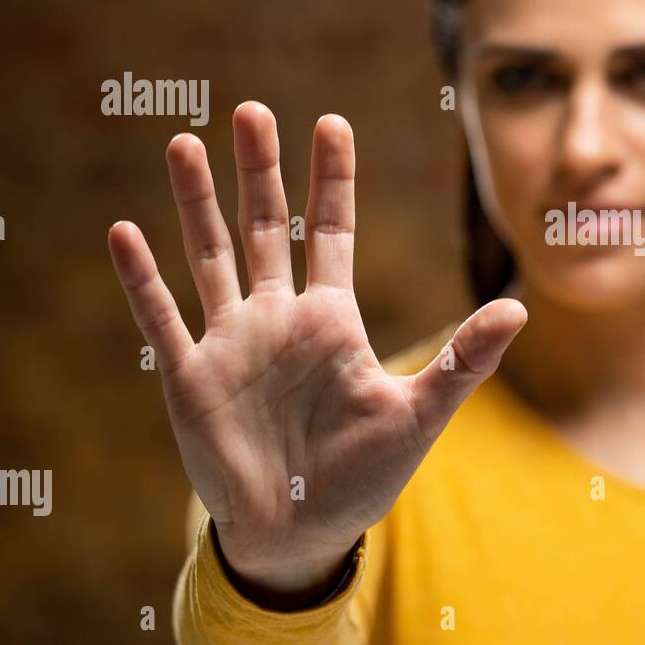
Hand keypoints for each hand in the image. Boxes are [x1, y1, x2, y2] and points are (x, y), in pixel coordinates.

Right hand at [108, 101, 525, 600]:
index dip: (333, 179)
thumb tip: (521, 307)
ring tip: (184, 142)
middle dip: (260, 170)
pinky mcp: (190, 378)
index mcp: (332, 320)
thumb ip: (464, 360)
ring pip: (209, 255)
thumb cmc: (362, 477)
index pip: (334, 231)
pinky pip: (161, 318)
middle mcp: (279, 318)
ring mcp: (231, 343)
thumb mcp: (418, 414)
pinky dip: (141, 277)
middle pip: (267, 226)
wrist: (298, 535)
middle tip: (252, 110)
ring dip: (196, 202)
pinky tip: (124, 230)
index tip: (331, 122)